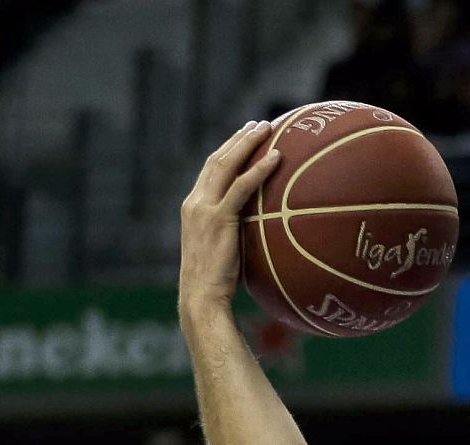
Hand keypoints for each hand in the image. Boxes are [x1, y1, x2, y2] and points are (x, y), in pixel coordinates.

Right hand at [178, 120, 280, 309]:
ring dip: (248, 143)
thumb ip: (234, 231)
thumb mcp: (223, 250)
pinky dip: (259, 170)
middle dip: (238, 139)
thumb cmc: (216, 282)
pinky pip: (242, 188)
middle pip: (217, 160)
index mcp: (193, 207)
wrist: (200, 296)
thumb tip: (263, 229)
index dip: (227, 150)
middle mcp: (195, 202)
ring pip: (226, 165)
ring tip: (268, 128)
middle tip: (258, 124)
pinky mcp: (218, 218)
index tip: (244, 136)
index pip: (211, 170)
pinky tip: (276, 158)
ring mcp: (204, 208)